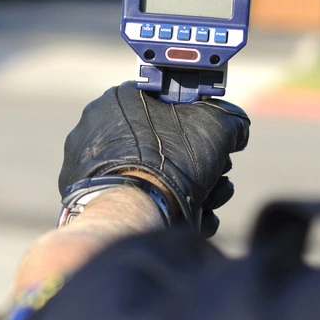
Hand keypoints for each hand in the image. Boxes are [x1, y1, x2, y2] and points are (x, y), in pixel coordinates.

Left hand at [59, 81, 249, 235]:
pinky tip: (182, 220)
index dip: (198, 125)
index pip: (167, 104)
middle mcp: (95, 126)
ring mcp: (84, 163)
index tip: (215, 148)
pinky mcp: (82, 197)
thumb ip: (231, 120)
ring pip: (146, 174)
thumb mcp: (218, 127)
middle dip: (195, 165)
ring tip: (205, 206)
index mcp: (120, 98)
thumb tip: (237, 130)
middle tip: (214, 180)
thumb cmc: (173, 161)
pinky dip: (154, 207)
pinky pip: (127, 197)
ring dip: (182, 190)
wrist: (135, 212)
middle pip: (160, 144)